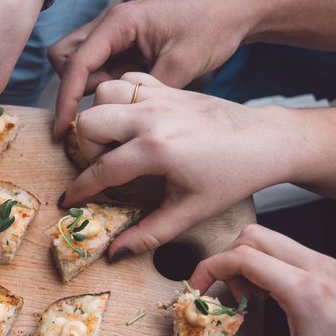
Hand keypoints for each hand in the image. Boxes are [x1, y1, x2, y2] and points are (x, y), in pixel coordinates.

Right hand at [53, 0, 254, 135]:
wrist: (236, 10)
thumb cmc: (212, 27)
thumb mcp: (181, 65)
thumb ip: (145, 92)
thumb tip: (120, 117)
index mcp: (119, 21)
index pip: (75, 63)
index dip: (66, 99)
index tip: (65, 129)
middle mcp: (112, 23)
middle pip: (66, 57)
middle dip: (75, 84)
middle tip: (109, 99)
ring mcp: (118, 33)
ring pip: (82, 62)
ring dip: (94, 84)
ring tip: (130, 94)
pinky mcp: (128, 43)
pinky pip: (103, 65)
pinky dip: (108, 82)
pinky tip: (136, 90)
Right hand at [60, 73, 284, 257]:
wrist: (266, 141)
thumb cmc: (232, 177)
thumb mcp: (191, 211)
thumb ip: (149, 234)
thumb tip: (115, 254)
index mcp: (157, 149)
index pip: (101, 169)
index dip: (80, 189)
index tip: (70, 200)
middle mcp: (153, 116)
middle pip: (89, 122)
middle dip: (87, 148)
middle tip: (106, 166)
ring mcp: (160, 96)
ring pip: (103, 93)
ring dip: (101, 116)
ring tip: (117, 140)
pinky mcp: (168, 86)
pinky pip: (128, 80)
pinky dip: (120, 96)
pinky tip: (133, 119)